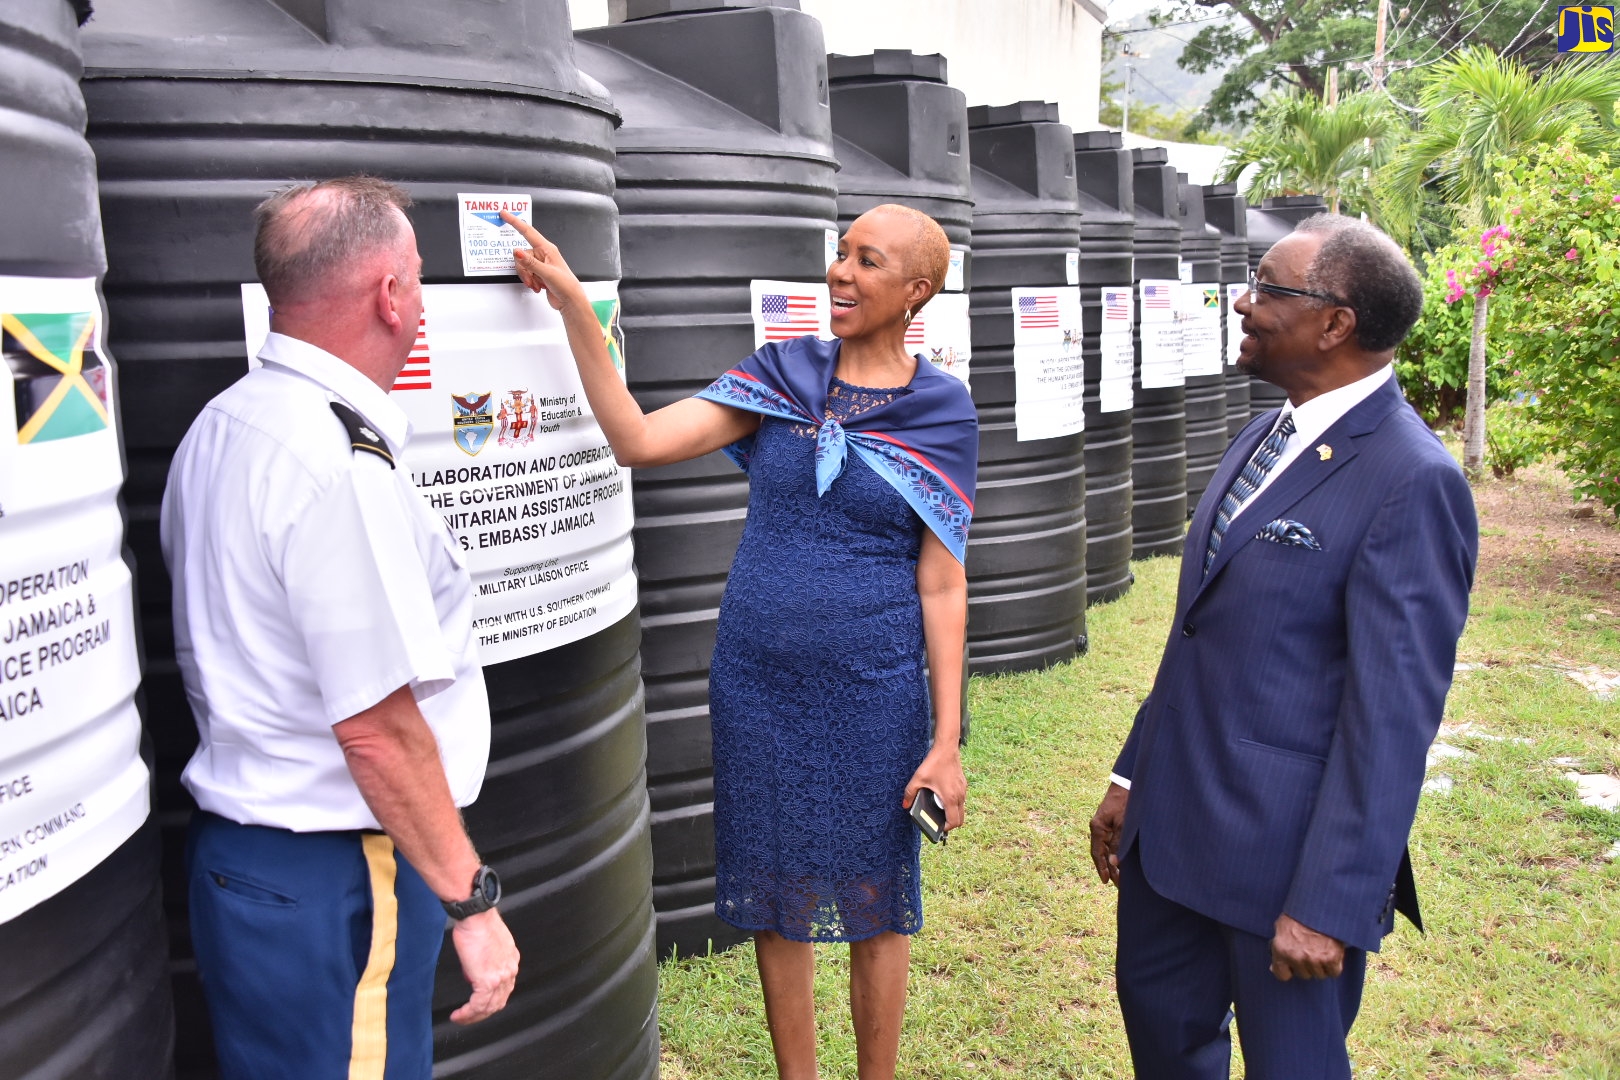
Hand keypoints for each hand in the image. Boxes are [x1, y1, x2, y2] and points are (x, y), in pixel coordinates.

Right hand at [448, 908, 519, 1023]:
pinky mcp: (487, 980)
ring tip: (460, 1018)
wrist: (475, 916)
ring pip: (489, 1007)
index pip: (504, 989)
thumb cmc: (477, 924)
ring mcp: (501, 977)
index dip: (490, 1000)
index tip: (477, 1005)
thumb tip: (473, 974)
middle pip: (499, 1002)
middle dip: (482, 1013)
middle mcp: (510, 970)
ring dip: (473, 1016)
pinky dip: (467, 1014)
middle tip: (468, 1017)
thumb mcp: (487, 946)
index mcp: (511, 961)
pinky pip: (478, 1006)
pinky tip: (458, 1015)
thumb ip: (484, 963)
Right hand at [499, 211, 585, 311]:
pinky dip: (529, 280)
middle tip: (531, 278)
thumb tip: (517, 252)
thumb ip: (530, 263)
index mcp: (547, 248)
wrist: (570, 301)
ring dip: (527, 276)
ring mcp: (540, 264)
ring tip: (537, 283)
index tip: (505, 214)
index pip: (528, 231)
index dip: (515, 222)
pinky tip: (538, 285)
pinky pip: (526, 272)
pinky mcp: (538, 273)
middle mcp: (543, 254)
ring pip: (522, 265)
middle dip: (523, 268)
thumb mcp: (547, 273)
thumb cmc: (566, 285)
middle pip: (522, 254)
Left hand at [904, 745, 965, 831]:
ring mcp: (963, 790)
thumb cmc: (934, 763)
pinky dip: (954, 803)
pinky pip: (961, 800)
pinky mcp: (963, 785)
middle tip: (939, 822)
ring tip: (939, 809)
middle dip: (950, 823)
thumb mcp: (918, 778)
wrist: (946, 749)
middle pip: (960, 819)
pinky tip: (943, 797)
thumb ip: (910, 793)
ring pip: (961, 809)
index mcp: (950, 798)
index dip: (946, 828)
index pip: (954, 822)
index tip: (938, 827)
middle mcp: (959, 796)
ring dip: (953, 813)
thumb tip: (904, 805)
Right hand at [1089, 782, 1128, 885]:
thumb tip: (1114, 862)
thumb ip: (1118, 843)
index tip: (1106, 881)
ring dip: (1111, 862)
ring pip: (1105, 849)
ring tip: (1119, 877)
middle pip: (1100, 853)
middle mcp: (1098, 828)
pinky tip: (1119, 861)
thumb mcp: (1124, 824)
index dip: (1102, 868)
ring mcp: (1103, 826)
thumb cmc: (1126, 802)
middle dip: (1108, 869)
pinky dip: (1114, 853)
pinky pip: (1109, 842)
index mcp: (1097, 828)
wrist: (1127, 784)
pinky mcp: (1110, 823)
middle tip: (1116, 884)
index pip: (1097, 853)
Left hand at [1269, 913, 1344, 980]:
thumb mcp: (1281, 928)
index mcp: (1281, 950)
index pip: (1282, 975)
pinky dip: (1334, 965)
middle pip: (1303, 975)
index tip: (1292, 965)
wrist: (1319, 904)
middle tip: (1310, 950)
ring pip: (1319, 975)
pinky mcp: (1331, 958)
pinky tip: (1331, 953)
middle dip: (1306, 965)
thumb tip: (1274, 968)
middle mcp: (1297, 957)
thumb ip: (1278, 948)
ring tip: (1320, 949)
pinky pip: (1334, 972)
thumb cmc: (1299, 914)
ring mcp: (1314, 959)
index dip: (1288, 970)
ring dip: (1321, 965)